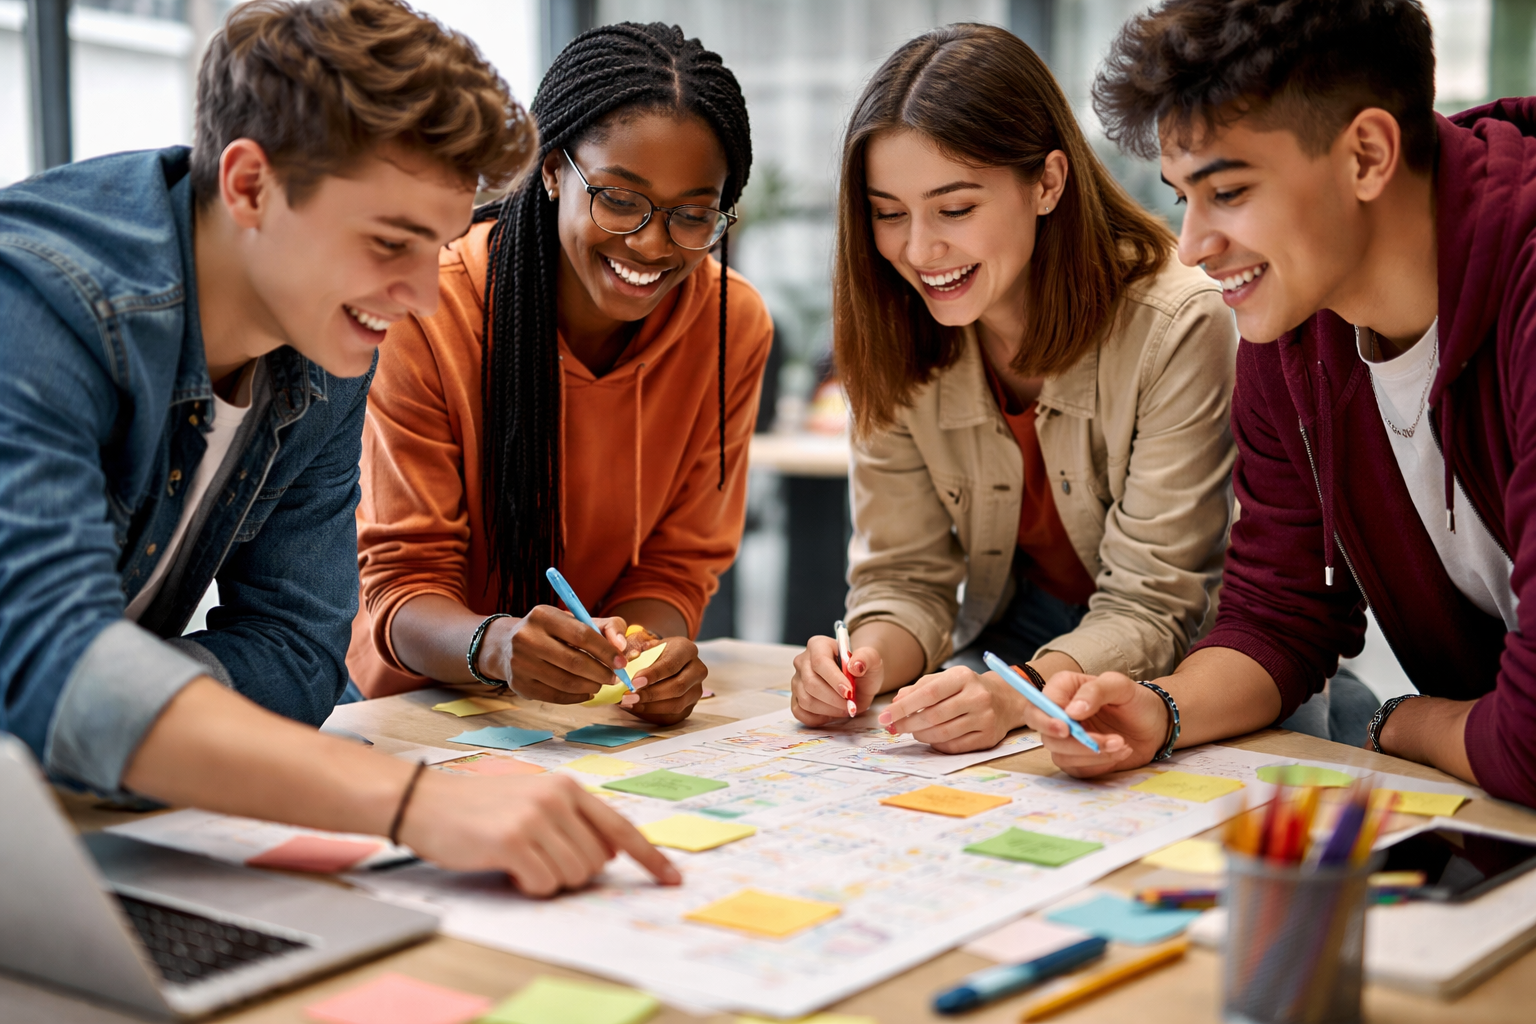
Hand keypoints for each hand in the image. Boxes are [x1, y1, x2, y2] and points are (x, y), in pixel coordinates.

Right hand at [399, 770, 680, 896]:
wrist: (425, 801)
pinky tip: (508, 867)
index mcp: (568, 788)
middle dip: (570, 872)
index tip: (672, 879)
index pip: (621, 827)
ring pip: (573, 876)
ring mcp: (537, 818)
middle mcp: (558, 798)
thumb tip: (609, 854)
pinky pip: (543, 884)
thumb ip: (573, 821)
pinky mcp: (514, 840)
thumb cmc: (479, 807)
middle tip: (537, 859)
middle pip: (596, 863)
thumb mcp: (534, 801)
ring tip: (519, 859)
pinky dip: (529, 886)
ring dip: (547, 880)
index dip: (649, 857)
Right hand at [483, 605, 627, 703]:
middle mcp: (526, 637)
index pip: (582, 635)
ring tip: (600, 683)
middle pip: (574, 661)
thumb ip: (607, 627)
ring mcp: (519, 662)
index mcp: (542, 615)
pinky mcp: (519, 684)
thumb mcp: (577, 621)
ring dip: (591, 686)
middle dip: (601, 672)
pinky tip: (586, 691)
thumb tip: (623, 646)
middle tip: (614, 677)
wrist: (509, 646)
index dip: (606, 651)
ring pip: (566, 681)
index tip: (622, 662)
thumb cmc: (554, 632)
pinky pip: (555, 696)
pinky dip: (576, 696)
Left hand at [619, 636, 705, 725]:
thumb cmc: (654, 653)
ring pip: (677, 704)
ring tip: (630, 703)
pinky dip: (653, 714)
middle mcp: (697, 669)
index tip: (634, 682)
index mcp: (687, 649)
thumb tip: (632, 659)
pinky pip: (673, 716)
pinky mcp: (691, 705)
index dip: (653, 675)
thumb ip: (636, 652)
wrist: (665, 662)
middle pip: (678, 686)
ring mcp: (696, 690)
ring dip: (651, 707)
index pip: (671, 664)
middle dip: (651, 694)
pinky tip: (638, 708)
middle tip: (629, 696)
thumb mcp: (644, 646)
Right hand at [791, 635, 880, 724]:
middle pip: (811, 683)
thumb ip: (866, 658)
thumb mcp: (871, 659)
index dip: (834, 679)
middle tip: (851, 705)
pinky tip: (832, 713)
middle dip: (834, 699)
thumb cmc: (862, 669)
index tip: (849, 692)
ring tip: (845, 708)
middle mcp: (802, 661)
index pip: (820, 662)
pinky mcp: (795, 699)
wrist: (857, 682)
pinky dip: (818, 719)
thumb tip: (855, 666)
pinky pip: (800, 713)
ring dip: (829, 710)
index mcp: (818, 645)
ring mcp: (796, 681)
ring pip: (806, 700)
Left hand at [877, 666, 1029, 752]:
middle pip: (933, 716)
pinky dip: (937, 744)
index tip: (884, 716)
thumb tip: (895, 703)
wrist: (1005, 699)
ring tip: (913, 731)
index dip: (903, 707)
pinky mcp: (988, 737)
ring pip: (943, 733)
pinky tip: (931, 739)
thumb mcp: (945, 679)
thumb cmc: (967, 688)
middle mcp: (977, 696)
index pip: (928, 694)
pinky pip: (954, 746)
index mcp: (963, 677)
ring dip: (921, 735)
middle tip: (893, 728)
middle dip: (908, 724)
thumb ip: (919, 688)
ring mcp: (985, 718)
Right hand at [1020, 671, 1169, 777]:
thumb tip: (1071, 712)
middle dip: (1077, 743)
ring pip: (1061, 756)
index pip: (1037, 707)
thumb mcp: (1120, 685)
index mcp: (1062, 689)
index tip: (1066, 728)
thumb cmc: (1135, 700)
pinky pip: (1078, 769)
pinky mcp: (1077, 760)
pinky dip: (1100, 764)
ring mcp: (1066, 740)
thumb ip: (1095, 691)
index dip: (1046, 720)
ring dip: (1094, 754)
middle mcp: (1059, 715)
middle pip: (1047, 736)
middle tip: (1107, 740)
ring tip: (1122, 743)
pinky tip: (1120, 752)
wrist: (1154, 724)